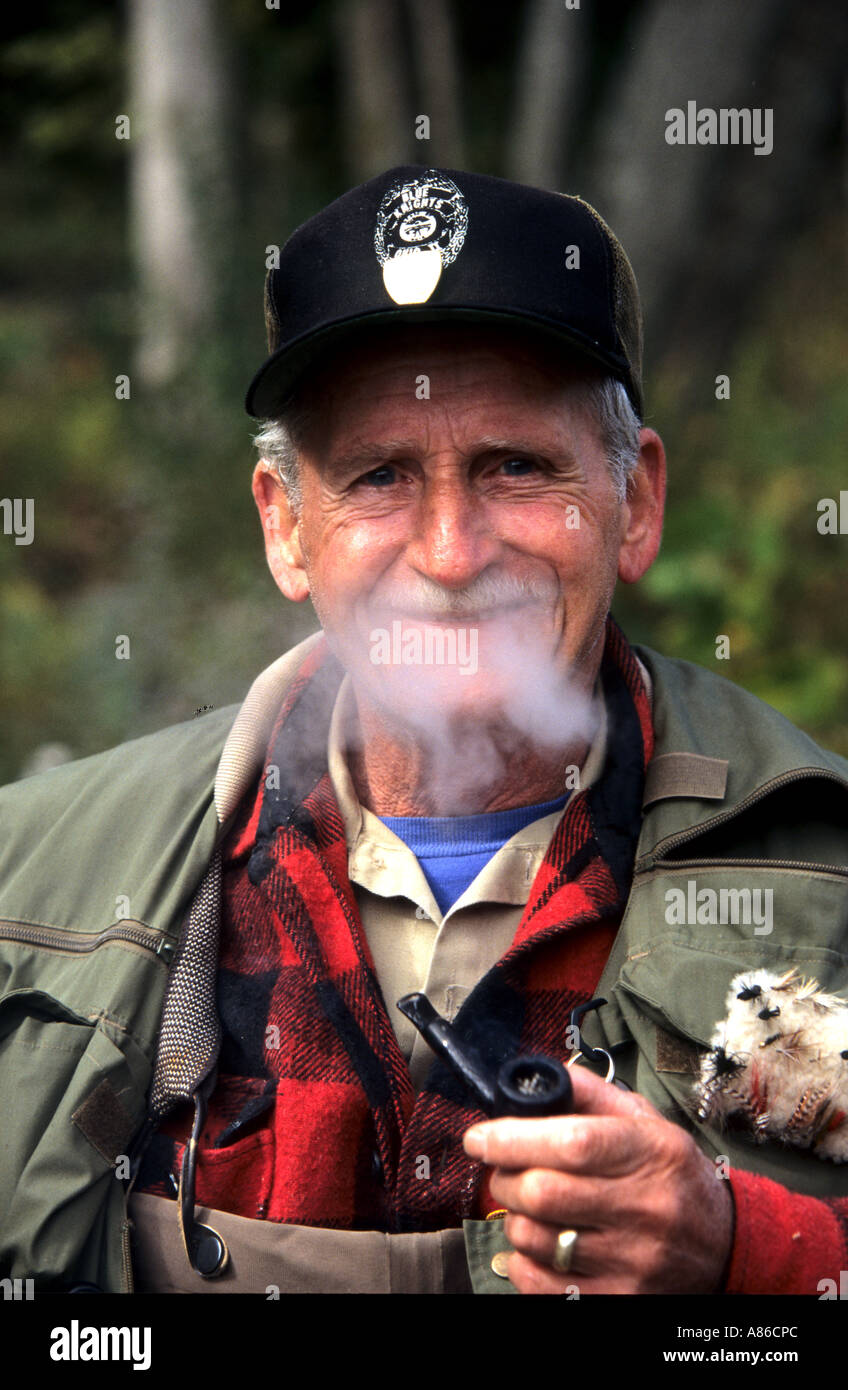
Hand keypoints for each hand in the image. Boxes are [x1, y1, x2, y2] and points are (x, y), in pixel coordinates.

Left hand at [462, 1067, 733, 1293]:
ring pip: (535, 1237)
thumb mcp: (647, 1122)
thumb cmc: (672, 1174)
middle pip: (543, 1192)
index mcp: (650, 1152)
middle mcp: (645, 1207)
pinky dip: (522, 1260)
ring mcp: (633, 1259)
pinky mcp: (620, 1299)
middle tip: (504, 1169)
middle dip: (505, 1177)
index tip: (480, 1137)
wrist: (724, 1244)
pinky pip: (541, 1282)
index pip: (571, 1143)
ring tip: (528, 1205)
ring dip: (513, 1217)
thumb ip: (592, 1094)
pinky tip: (539, 1242)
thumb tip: (538, 1076)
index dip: (513, 1138)